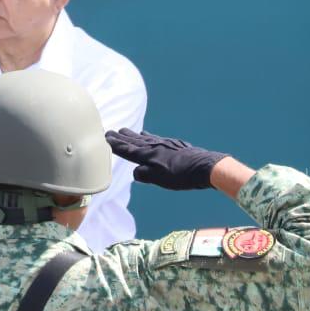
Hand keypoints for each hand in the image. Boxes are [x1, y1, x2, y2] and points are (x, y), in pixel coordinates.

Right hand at [105, 129, 228, 191]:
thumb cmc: (181, 176)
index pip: (126, 149)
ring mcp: (164, 144)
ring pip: (144, 138)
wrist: (205, 166)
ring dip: (132, 135)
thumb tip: (135, 172)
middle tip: (109, 131)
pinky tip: (147, 135)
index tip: (104, 138)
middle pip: (133, 141)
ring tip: (124, 131)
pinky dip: (148, 136)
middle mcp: (153, 147)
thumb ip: (144, 175)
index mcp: (147, 155)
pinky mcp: (174, 145)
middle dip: (121, 137)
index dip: (115, 144)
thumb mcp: (159, 179)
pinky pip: (156, 138)